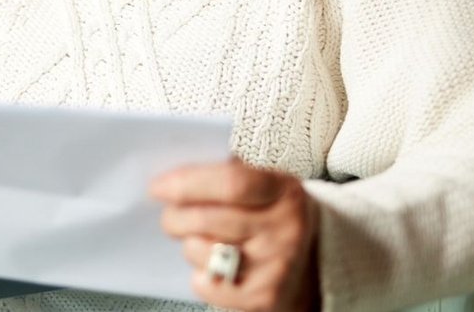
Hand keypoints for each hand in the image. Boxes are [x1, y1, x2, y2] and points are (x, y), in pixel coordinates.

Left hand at [150, 158, 319, 311]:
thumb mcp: (265, 186)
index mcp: (284, 192)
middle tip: (169, 216)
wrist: (315, 269)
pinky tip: (212, 266)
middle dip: (174, 216)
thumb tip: (172, 175)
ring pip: (201, 250)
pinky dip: (199, 274)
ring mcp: (276, 267)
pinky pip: (206, 283)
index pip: (231, 182)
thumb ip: (227, 174)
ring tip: (198, 239)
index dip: (187, 183)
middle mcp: (285, 229)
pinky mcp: (263, 298)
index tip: (158, 186)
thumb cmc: (272, 217)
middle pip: (207, 219)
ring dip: (188, 244)